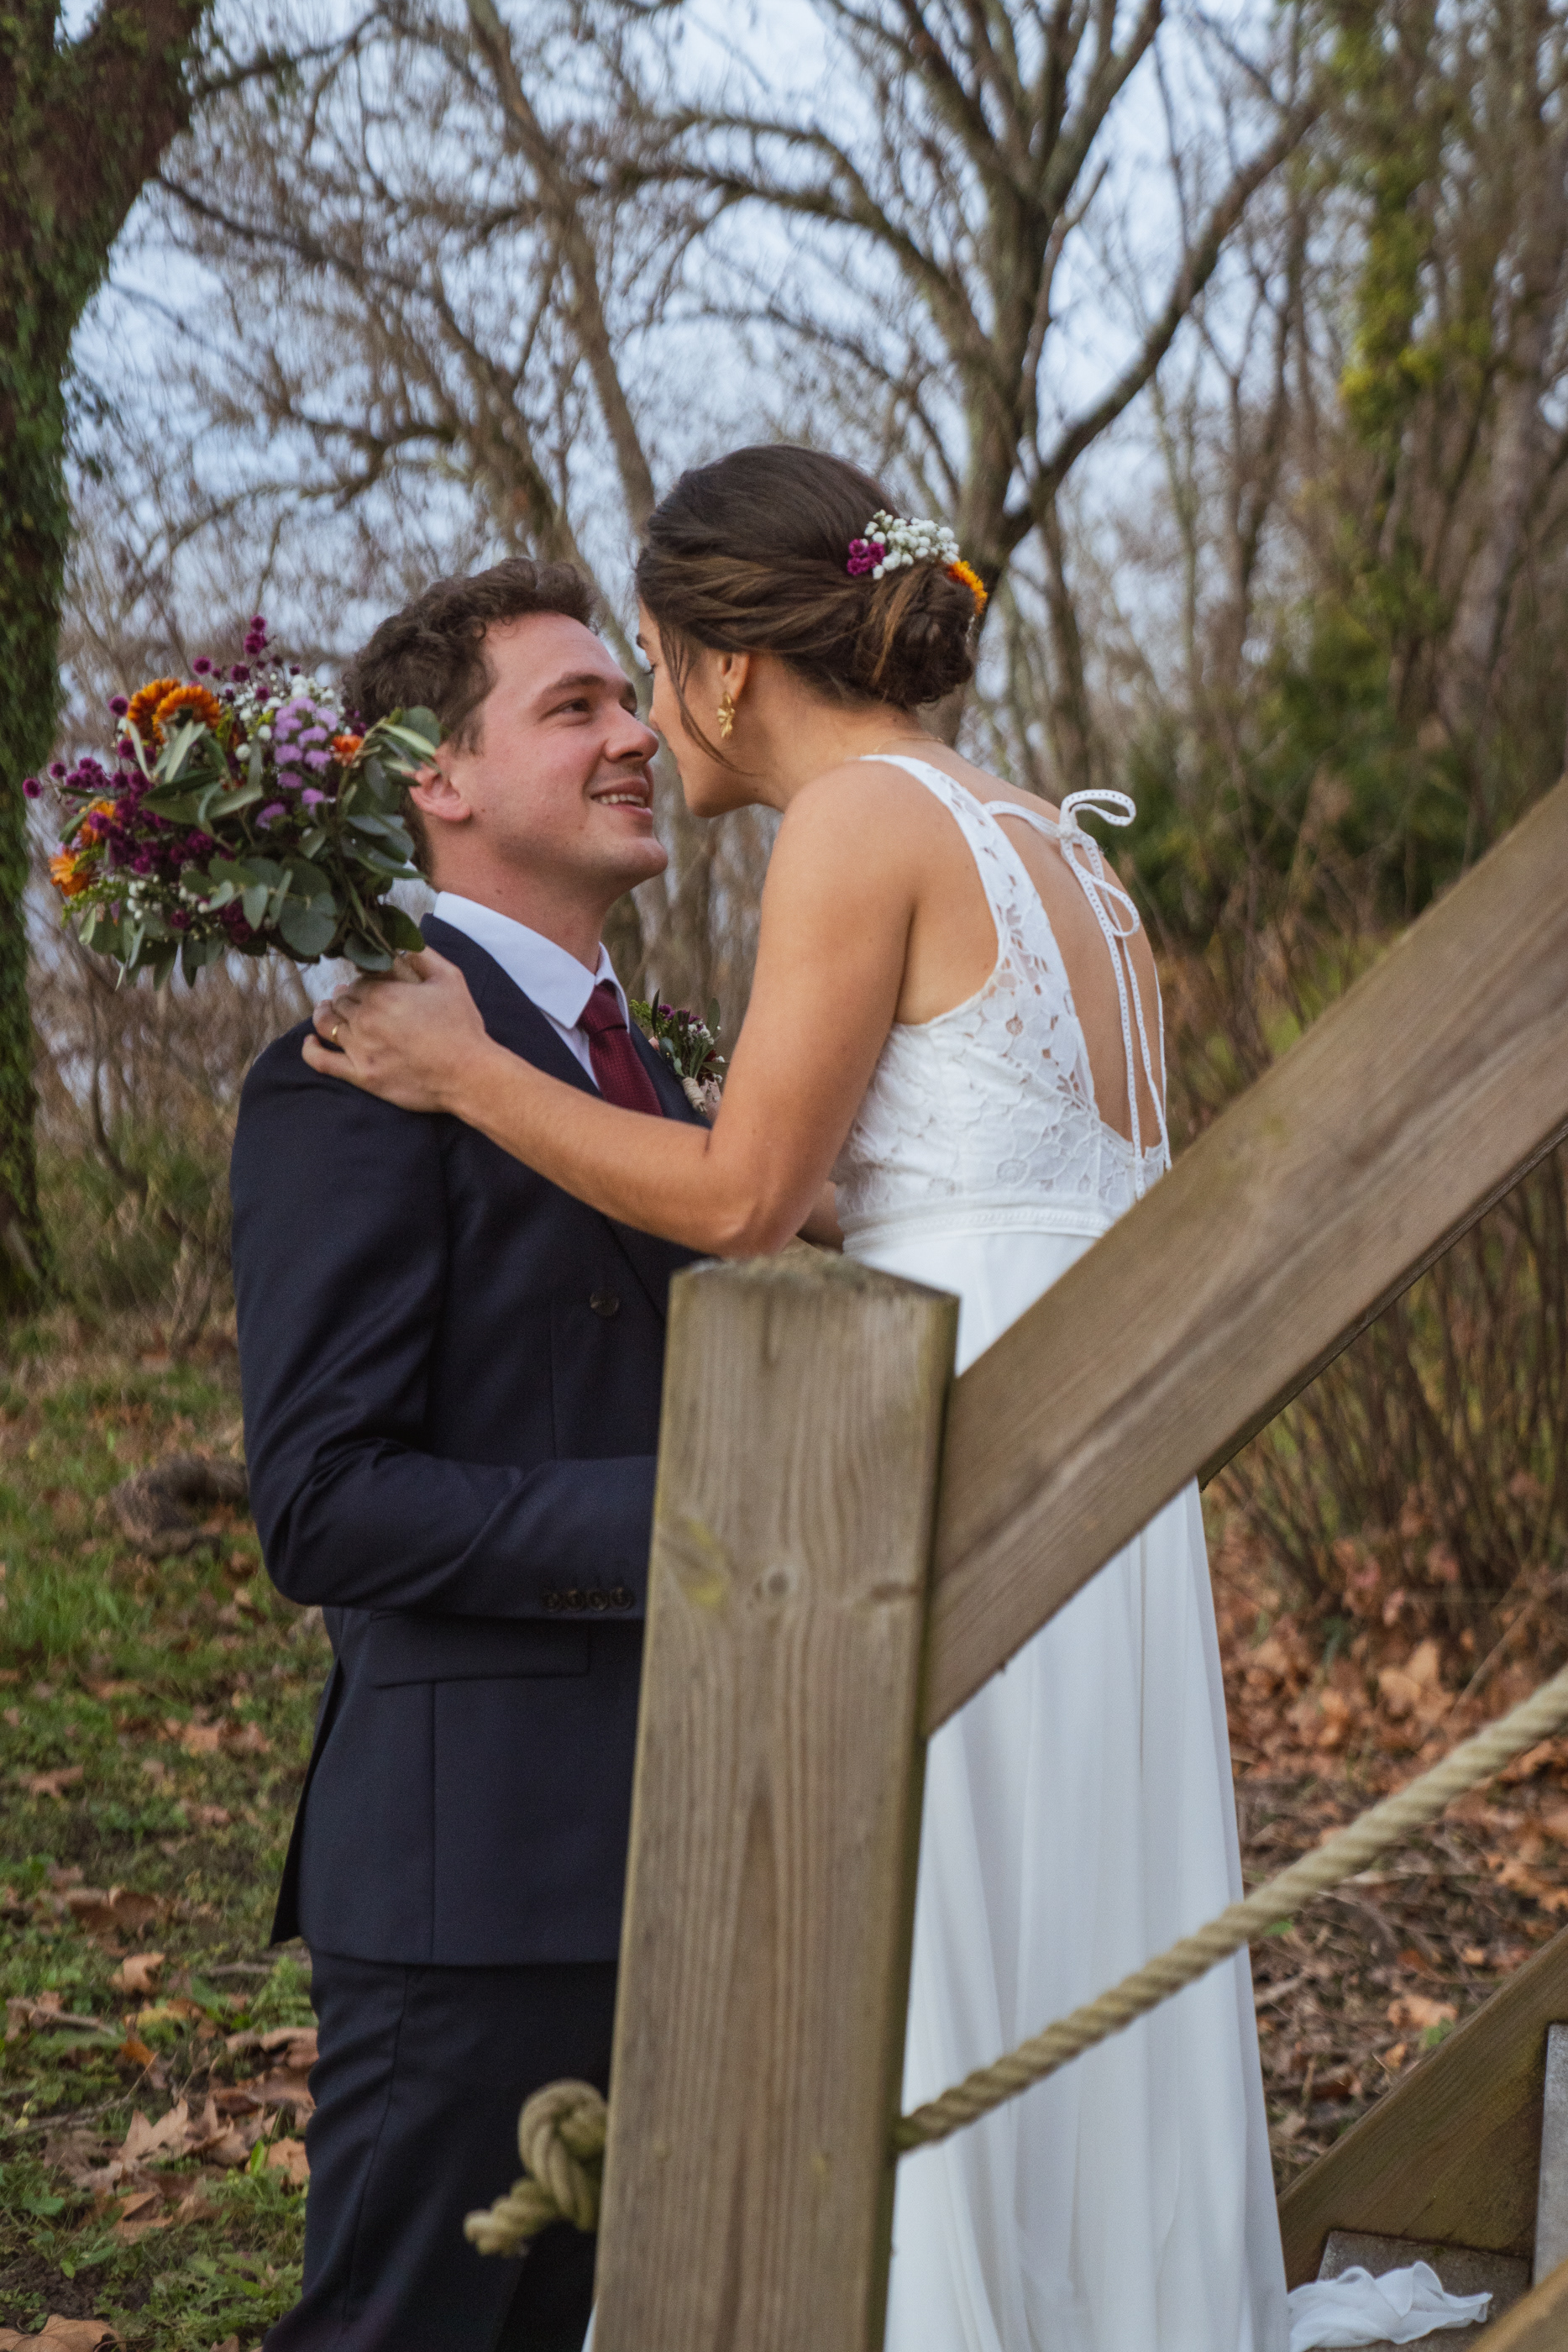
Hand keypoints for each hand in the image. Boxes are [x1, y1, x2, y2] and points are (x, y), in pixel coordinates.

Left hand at [302, 950, 491, 1111]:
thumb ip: (424, 956)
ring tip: (327, 1011)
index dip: (362, 982)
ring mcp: (359, 1049)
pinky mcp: (361, 1075)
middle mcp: (365, 1019)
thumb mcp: (450, 979)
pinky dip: (310, 1050)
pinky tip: (310, 1043)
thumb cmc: (462, 1026)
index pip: (357, 982)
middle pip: (341, 1002)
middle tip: (350, 998)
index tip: (369, 986)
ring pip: (327, 1025)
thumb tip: (403, 947)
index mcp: (382, 994)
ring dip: (325, 1014)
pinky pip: (322, 1062)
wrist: (468, 1074)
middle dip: (345, 997)